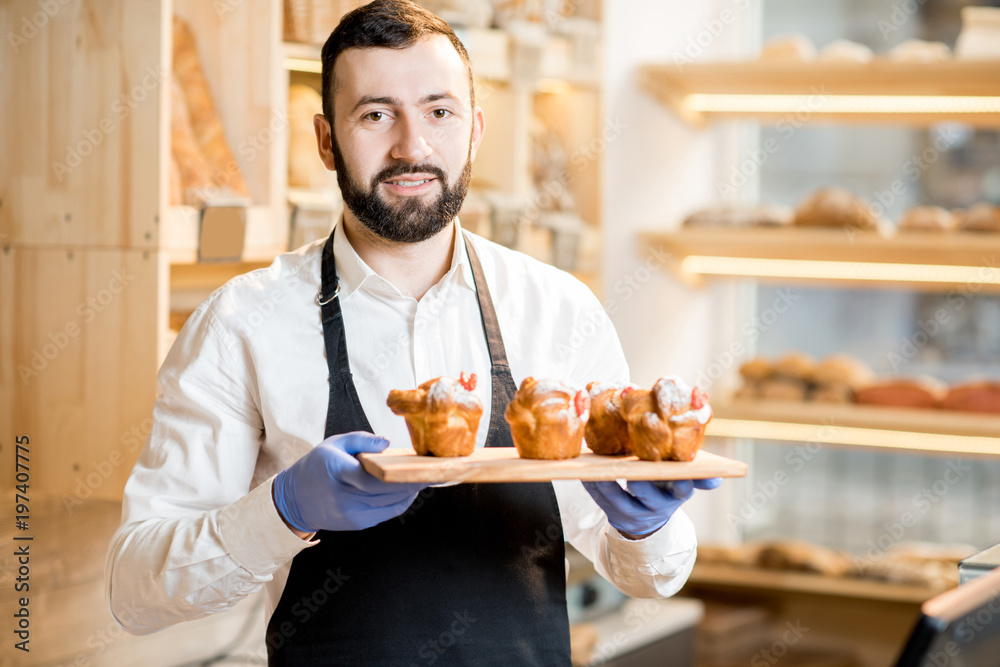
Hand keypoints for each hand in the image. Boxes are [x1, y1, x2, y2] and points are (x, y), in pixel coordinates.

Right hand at [273, 432, 426, 532]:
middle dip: (411, 483)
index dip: (399, 475)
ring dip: (409, 494)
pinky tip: (408, 492)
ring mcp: (350, 514)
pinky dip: (400, 503)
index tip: (419, 466)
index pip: (373, 477)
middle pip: (386, 493)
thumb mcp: (334, 443)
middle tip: (432, 472)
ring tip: (423, 480)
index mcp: (337, 471)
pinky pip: (385, 514)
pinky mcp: (356, 524)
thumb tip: (387, 443)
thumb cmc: (317, 466)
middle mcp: (343, 496)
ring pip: (389, 505)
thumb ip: (361, 439)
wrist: (296, 499)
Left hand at [583, 478, 721, 538]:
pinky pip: (601, 502)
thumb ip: (696, 478)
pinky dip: (592, 488)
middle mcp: (657, 507)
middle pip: (649, 496)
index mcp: (676, 494)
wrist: (649, 521)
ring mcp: (635, 514)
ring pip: (620, 500)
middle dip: (641, 485)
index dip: (680, 483)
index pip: (682, 489)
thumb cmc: (664, 487)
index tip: (678, 477)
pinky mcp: (615, 516)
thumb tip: (717, 480)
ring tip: (597, 469)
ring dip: (607, 484)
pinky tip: (584, 474)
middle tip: (632, 474)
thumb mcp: (681, 483)